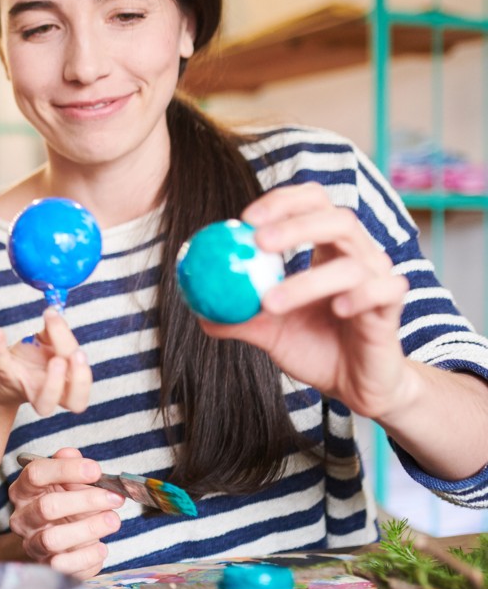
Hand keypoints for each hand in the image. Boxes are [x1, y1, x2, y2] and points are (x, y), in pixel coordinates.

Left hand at [0, 311, 90, 416]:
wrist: (0, 371)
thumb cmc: (32, 358)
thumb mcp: (48, 342)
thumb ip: (56, 330)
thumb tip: (55, 313)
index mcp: (67, 382)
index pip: (81, 380)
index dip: (83, 371)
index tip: (77, 351)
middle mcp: (51, 392)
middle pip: (74, 401)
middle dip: (77, 381)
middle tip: (70, 358)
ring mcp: (27, 388)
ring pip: (45, 406)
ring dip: (53, 384)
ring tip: (55, 361)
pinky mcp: (3, 377)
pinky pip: (1, 365)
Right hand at [7, 447, 124, 578]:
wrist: (55, 543)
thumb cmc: (64, 507)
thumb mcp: (65, 483)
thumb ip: (69, 467)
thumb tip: (71, 453)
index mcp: (24, 491)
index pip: (36, 474)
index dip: (66, 470)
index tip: (95, 470)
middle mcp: (23, 518)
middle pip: (47, 507)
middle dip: (86, 500)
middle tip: (114, 497)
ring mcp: (32, 543)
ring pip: (54, 538)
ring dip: (89, 528)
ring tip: (112, 520)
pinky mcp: (47, 566)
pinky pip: (64, 565)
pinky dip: (87, 556)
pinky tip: (101, 547)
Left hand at [206, 182, 411, 419]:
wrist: (355, 386)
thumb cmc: (314, 347)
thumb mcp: (267, 331)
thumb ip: (234, 316)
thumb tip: (195, 305)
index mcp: (328, 250)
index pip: (313, 203)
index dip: (282, 202)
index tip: (244, 220)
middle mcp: (358, 256)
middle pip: (337, 219)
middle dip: (296, 225)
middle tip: (257, 241)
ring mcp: (378, 279)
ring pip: (351, 263)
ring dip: (307, 280)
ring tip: (270, 302)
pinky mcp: (392, 309)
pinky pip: (385, 291)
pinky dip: (360, 295)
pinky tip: (338, 309)